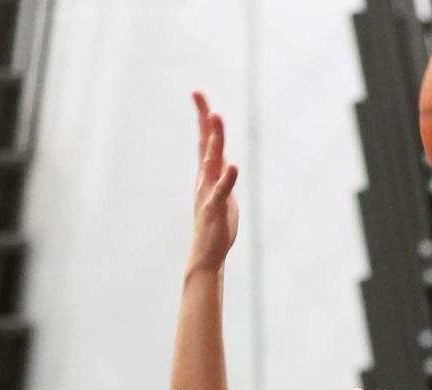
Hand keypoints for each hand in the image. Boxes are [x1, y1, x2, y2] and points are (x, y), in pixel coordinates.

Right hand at [187, 91, 238, 273]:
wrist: (207, 254)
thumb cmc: (216, 226)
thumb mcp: (222, 196)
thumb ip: (224, 178)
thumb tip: (228, 164)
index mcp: (207, 175)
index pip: (205, 141)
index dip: (202, 117)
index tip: (197, 93)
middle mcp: (205, 179)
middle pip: (205, 143)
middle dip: (204, 119)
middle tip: (199, 95)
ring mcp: (209, 192)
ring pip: (211, 161)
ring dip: (214, 139)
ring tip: (216, 118)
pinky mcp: (216, 208)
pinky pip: (222, 191)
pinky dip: (228, 178)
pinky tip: (233, 165)